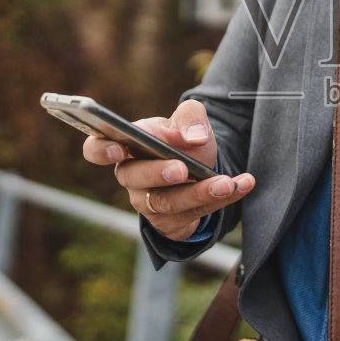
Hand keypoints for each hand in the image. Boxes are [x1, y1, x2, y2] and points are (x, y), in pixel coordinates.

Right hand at [81, 98, 253, 240]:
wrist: (204, 166)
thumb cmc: (184, 140)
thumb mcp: (189, 121)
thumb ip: (191, 118)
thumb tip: (193, 138)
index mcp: (127, 145)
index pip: (96, 149)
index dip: (101, 150)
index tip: (117, 149)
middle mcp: (131, 176)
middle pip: (134, 178)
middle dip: (158, 174)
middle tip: (181, 169)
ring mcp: (148, 202)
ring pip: (167, 202)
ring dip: (199, 192)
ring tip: (226, 182)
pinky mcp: (170, 222)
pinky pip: (194, 214)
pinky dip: (222, 199)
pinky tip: (243, 184)